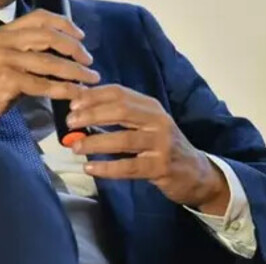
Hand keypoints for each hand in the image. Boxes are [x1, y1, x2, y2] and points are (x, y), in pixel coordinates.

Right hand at [0, 9, 99, 142]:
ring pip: (49, 61)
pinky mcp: (6, 81)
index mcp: (2, 33)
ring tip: (91, 78)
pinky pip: (43, 83)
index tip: (81, 36)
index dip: (64, 24)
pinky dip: (63, 89)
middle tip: (89, 60)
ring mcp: (3, 60)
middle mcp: (2, 41)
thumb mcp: (1, 63)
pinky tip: (75, 94)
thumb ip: (26, 55)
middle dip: (74, 47)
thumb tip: (60, 56)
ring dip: (75, 71)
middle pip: (48, 35)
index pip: (39, 17)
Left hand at [67, 85, 230, 214]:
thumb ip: (120, 115)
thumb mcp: (146, 123)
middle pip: (121, 111)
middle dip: (92, 115)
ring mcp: (161, 145)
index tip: (72, 103)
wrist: (196, 172)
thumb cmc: (162, 145)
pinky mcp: (160, 168)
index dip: (94, 96)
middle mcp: (158, 121)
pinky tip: (90, 168)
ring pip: (123, 140)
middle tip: (70, 122)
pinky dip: (106, 168)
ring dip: (95, 142)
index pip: (120, 93)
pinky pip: (129, 167)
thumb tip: (81, 107)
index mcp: (151, 106)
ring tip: (75, 146)